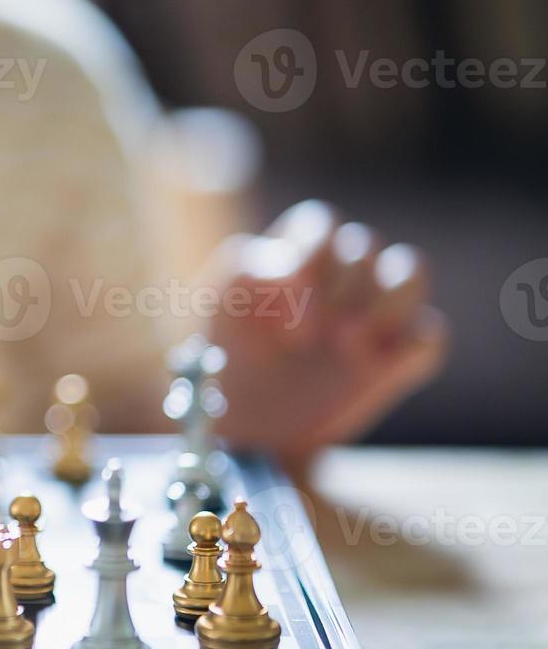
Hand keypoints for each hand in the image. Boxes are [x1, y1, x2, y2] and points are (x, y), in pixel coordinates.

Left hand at [203, 200, 446, 457]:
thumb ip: (245, 270)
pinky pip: (430, 334)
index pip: (321, 222)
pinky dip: (412, 346)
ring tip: (347, 345)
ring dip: (386, 302)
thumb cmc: (227, 356)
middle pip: (364, 245)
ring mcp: (374, 314)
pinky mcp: (398, 358)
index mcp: (296, 253)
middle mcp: (340, 275)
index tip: (279, 314)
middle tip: (303, 341)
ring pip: (412, 268)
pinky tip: (372, 368)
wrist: (245, 426)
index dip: (308, 258)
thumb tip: (288, 271)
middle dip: (335, 288)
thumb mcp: (217, 309)